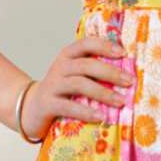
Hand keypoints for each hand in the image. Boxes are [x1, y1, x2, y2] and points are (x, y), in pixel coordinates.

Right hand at [18, 35, 134, 140]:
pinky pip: (69, 106)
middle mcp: (59, 67)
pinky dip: (86, 112)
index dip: (104, 46)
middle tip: (130, 81)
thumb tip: (127, 74)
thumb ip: (93, 71)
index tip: (123, 53)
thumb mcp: (74, 76)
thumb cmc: (61, 92)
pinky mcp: (48, 104)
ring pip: (79, 84)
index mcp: (67, 56)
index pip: (86, 43)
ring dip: (103, 93)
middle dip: (110, 72)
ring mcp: (52, 85)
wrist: (30, 108)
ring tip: (120, 102)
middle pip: (86, 65)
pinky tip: (101, 117)